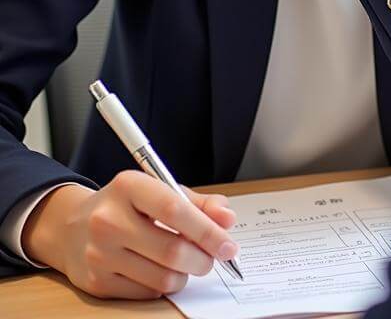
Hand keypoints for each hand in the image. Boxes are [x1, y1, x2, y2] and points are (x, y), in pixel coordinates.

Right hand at [21, 172, 237, 299]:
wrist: (72, 228)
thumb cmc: (128, 206)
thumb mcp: (161, 191)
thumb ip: (199, 203)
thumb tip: (227, 219)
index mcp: (129, 187)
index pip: (175, 210)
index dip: (207, 230)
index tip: (229, 245)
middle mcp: (109, 220)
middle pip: (171, 250)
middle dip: (203, 259)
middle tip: (213, 257)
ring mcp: (99, 254)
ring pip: (162, 277)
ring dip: (186, 274)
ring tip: (188, 263)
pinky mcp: (95, 283)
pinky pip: (146, 292)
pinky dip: (164, 286)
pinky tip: (162, 271)